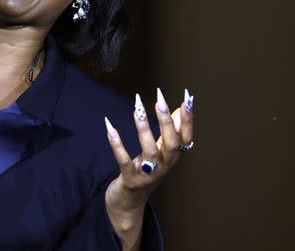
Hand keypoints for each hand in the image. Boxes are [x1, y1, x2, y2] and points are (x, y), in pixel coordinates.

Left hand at [103, 89, 194, 248]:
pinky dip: (117, 145)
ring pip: (149, 151)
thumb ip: (169, 132)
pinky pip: (123, 161)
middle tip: (160, 100)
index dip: (188, 119)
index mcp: (173, 157)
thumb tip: (179, 109)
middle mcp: (164, 166)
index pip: (186, 137)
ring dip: (143, 129)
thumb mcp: (161, 152)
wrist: (130, 201)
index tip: (188, 98)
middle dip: (166, 122)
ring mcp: (148, 174)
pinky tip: (110, 127)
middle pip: (171, 144)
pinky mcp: (130, 179)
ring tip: (138, 110)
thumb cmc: (146, 171)